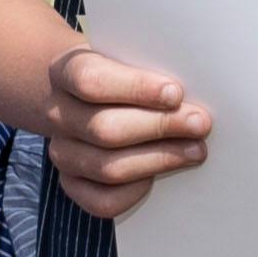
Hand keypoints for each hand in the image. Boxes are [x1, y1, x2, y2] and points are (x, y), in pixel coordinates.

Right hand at [40, 43, 210, 220]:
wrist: (88, 97)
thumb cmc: (121, 73)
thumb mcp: (129, 55)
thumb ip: (151, 65)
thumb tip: (194, 90)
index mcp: (65, 71)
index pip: (92, 81)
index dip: (136, 88)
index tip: (175, 93)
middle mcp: (57, 113)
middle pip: (105, 129)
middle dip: (160, 127)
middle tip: (199, 124)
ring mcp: (62, 152)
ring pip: (107, 167)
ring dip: (158, 159)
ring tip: (194, 150)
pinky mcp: (72, 184)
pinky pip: (102, 201)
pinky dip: (135, 192)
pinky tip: (159, 177)